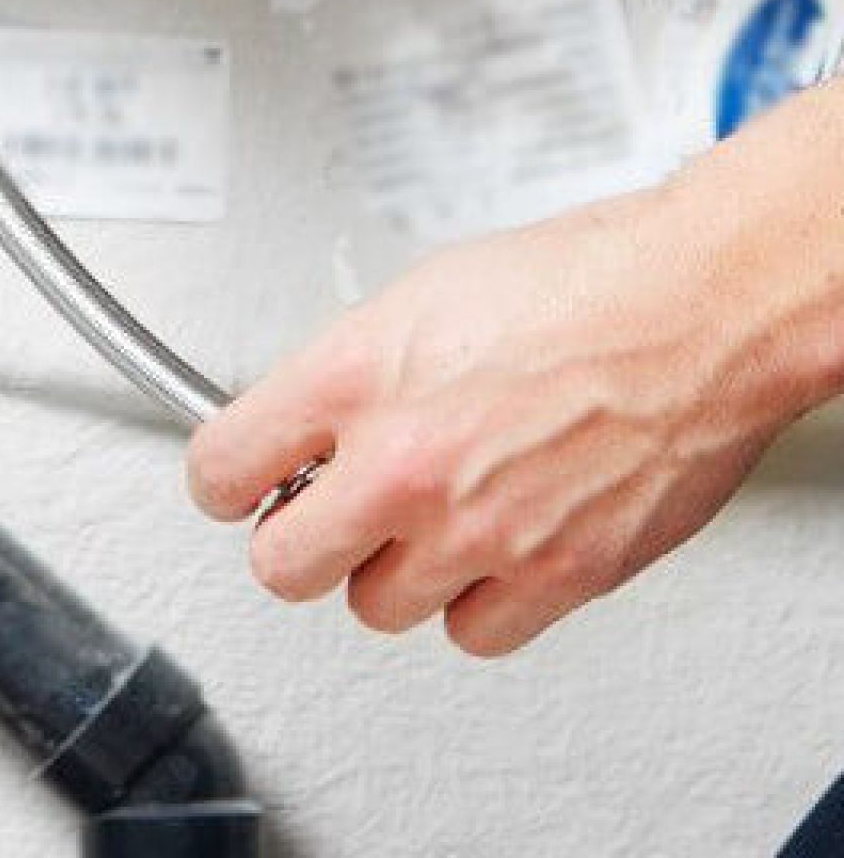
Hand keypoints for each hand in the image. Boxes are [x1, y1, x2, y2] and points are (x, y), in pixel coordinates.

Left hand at [186, 86, 843, 655]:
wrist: (695, 307)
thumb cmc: (576, 282)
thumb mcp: (412, 301)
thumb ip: (344, 376)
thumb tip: (305, 424)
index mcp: (353, 378)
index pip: (222, 468)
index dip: (226, 481)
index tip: (240, 484)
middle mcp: (403, 462)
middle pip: (283, 566)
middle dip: (298, 541)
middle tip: (323, 516)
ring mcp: (477, 527)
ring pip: (377, 608)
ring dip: (393, 572)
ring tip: (428, 519)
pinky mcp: (553, 575)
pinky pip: (472, 634)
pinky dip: (476, 603)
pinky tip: (489, 551)